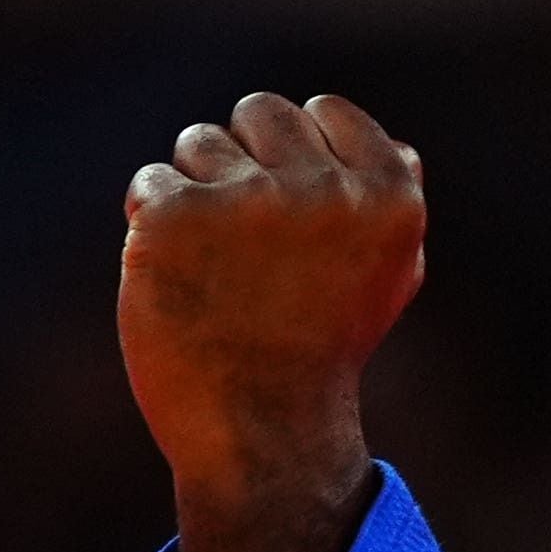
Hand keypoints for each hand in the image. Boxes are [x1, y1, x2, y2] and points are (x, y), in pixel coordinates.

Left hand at [119, 93, 425, 551]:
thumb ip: (395, 205)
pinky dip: (151, 229)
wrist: (257, 439)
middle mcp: (323, 187)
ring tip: (213, 271)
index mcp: (387, 193)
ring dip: (196, 195)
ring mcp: (247, 198)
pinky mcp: (175, 216)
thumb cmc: (319, 360)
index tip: (289, 223)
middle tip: (243, 245)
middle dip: (244, 162)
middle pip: (260, 112)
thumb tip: (400, 149)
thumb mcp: (388, 283)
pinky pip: (150, 184)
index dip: (295, 159)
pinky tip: (175, 282)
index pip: (323, 112)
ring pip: (200, 142)